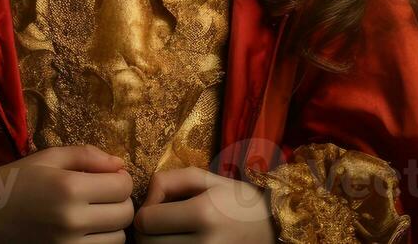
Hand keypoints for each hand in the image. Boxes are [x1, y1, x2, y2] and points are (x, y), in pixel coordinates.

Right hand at [0, 143, 133, 242]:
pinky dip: (98, 242)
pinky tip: (84, 231)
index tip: (109, 177)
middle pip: (125, 215)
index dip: (120, 179)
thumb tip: (120, 163)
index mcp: (69, 188)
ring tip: (93, 216)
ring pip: (117, 240)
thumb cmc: (15, 181)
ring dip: (111, 226)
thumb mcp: (49, 158)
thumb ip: (87, 156)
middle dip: (120, 202)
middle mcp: (71, 220)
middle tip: (104, 196)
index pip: (122, 186)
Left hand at [132, 168, 276, 242]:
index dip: (146, 210)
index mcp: (204, 214)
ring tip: (172, 233)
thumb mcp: (207, 179)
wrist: (272, 229)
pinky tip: (180, 243)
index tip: (159, 206)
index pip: (146, 221)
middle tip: (162, 222)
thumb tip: (146, 200)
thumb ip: (169, 180)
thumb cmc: (237, 201)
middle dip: (147, 231)